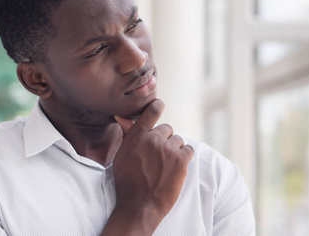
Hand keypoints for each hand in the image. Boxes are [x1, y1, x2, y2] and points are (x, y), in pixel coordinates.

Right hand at [108, 99, 193, 232]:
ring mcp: (168, 149)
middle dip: (165, 140)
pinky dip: (184, 157)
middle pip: (167, 129)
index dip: (157, 106)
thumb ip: (127, 134)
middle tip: (158, 156)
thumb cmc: (127, 180)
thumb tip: (120, 116)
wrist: (140, 205)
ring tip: (166, 165)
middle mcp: (153, 139)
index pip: (151, 111)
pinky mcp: (181, 160)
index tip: (160, 104)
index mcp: (137, 136)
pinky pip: (188, 150)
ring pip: (178, 140)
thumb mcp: (122, 155)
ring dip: (175, 150)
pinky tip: (176, 167)